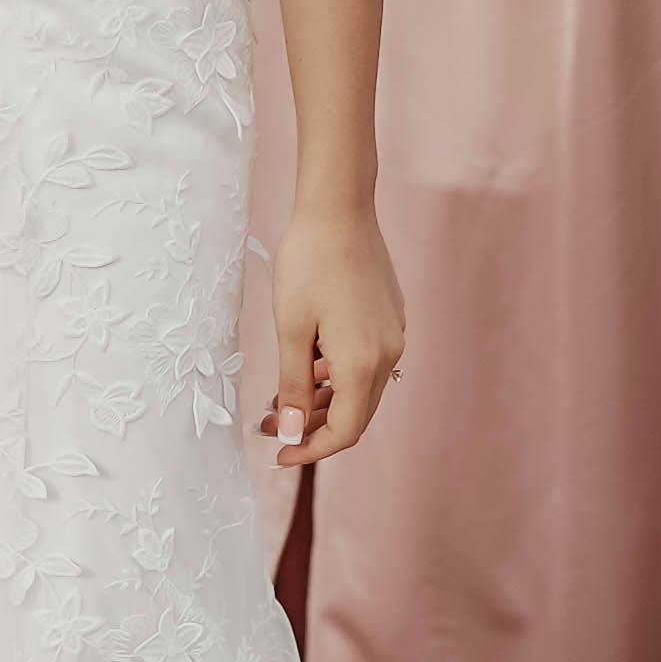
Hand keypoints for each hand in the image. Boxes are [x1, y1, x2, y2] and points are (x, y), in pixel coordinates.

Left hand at [267, 201, 406, 467]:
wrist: (339, 208)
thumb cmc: (309, 262)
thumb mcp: (290, 328)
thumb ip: (293, 385)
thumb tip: (291, 432)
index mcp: (362, 363)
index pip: (344, 431)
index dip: (310, 449)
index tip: (277, 454)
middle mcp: (387, 355)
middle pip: (354, 414)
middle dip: (310, 427)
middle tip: (267, 425)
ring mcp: (393, 336)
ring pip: (358, 389)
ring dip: (320, 400)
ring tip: (276, 397)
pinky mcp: (390, 319)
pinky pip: (364, 363)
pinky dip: (335, 375)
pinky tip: (304, 365)